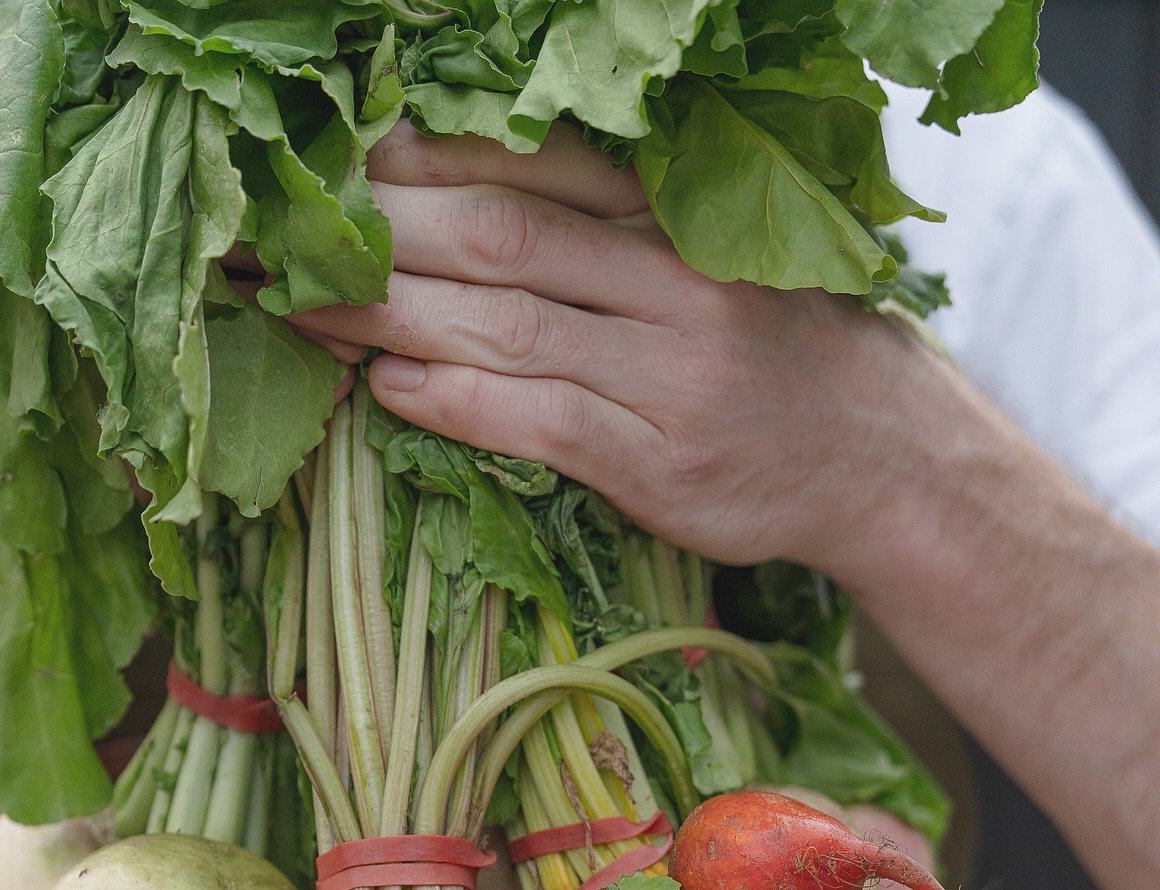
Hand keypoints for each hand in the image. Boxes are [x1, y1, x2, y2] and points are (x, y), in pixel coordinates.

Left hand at [290, 120, 940, 582]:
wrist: (883, 461)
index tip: (335, 152)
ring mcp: (665, 372)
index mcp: (676, 213)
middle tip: (282, 231)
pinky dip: (450, 403)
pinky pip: (534, 421)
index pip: (532, 160)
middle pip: (498, 232)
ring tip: (300, 307)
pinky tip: (380, 388)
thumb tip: (463, 205)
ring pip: (503, 324)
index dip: (424, 154)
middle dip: (378, 229)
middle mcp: (669, 278)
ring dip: (387, 316)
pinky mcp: (655, 462)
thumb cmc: (776, 354)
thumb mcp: (713, 260)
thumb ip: (610, 231)